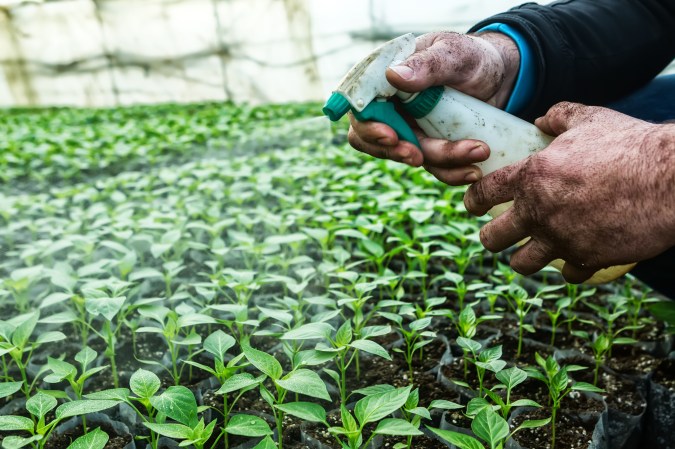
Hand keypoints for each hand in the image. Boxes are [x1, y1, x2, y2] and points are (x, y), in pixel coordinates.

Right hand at [348, 31, 519, 183]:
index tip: (390, 136)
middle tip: (418, 158)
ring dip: (440, 161)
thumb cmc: (471, 57)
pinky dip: (452, 172)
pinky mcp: (427, 147)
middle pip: (373, 139)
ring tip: (477, 152)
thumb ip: (427, 64)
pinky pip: (432, 167)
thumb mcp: (454, 54)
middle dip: (397, 151)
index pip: (360, 106)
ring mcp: (408, 129)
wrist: (499, 78)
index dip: (369, 126)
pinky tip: (473, 169)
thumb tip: (393, 75)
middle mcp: (389, 106)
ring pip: (408, 155)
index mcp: (384, 78)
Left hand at [464, 102, 674, 282]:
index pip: (483, 193)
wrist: (671, 178)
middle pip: (492, 238)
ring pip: (522, 264)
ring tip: (530, 251)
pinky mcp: (587, 258)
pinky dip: (571, 267)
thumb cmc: (630, 144)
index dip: (472, 200)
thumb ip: (559, 117)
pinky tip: (576, 256)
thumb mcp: (590, 119)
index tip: (473, 204)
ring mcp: (561, 239)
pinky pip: (568, 273)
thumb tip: (542, 119)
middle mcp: (538, 212)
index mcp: (531, 177)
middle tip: (499, 232)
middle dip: (492, 236)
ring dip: (524, 258)